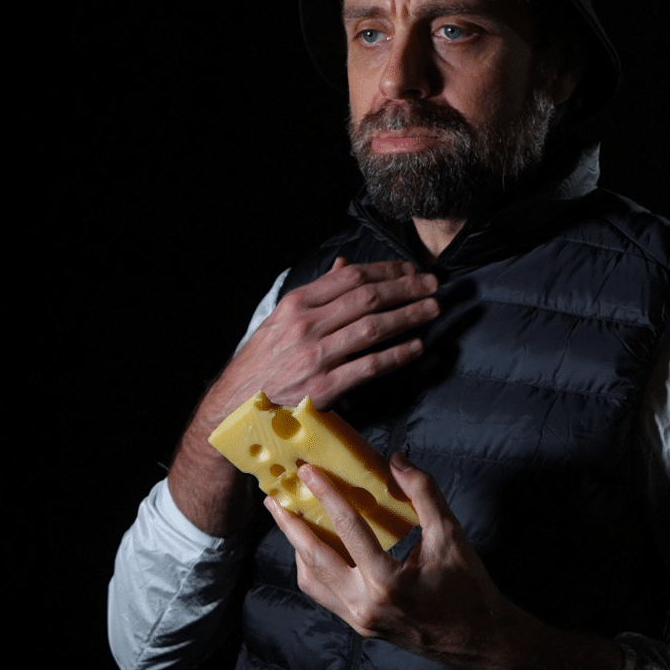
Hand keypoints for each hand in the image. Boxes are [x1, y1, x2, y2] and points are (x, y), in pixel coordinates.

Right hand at [216, 256, 439, 413]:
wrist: (236, 406)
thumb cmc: (263, 361)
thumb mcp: (282, 319)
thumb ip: (317, 292)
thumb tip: (344, 264)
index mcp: (297, 304)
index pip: (350, 277)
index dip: (386, 270)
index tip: (410, 270)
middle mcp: (307, 325)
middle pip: (367, 297)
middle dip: (406, 288)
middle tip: (434, 285)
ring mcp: (316, 356)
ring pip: (373, 328)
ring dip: (408, 316)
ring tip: (433, 309)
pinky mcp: (324, 387)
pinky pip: (370, 366)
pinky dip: (397, 355)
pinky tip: (417, 347)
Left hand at [266, 453, 625, 669]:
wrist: (481, 641)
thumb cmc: (469, 588)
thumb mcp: (451, 535)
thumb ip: (423, 493)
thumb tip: (396, 459)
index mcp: (387, 582)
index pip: (348, 529)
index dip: (326, 494)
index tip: (308, 470)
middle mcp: (365, 605)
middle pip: (313, 558)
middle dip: (290, 525)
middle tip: (274, 496)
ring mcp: (358, 620)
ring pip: (312, 580)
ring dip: (297, 547)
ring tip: (288, 519)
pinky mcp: (360, 626)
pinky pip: (324, 594)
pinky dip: (313, 567)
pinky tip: (314, 547)